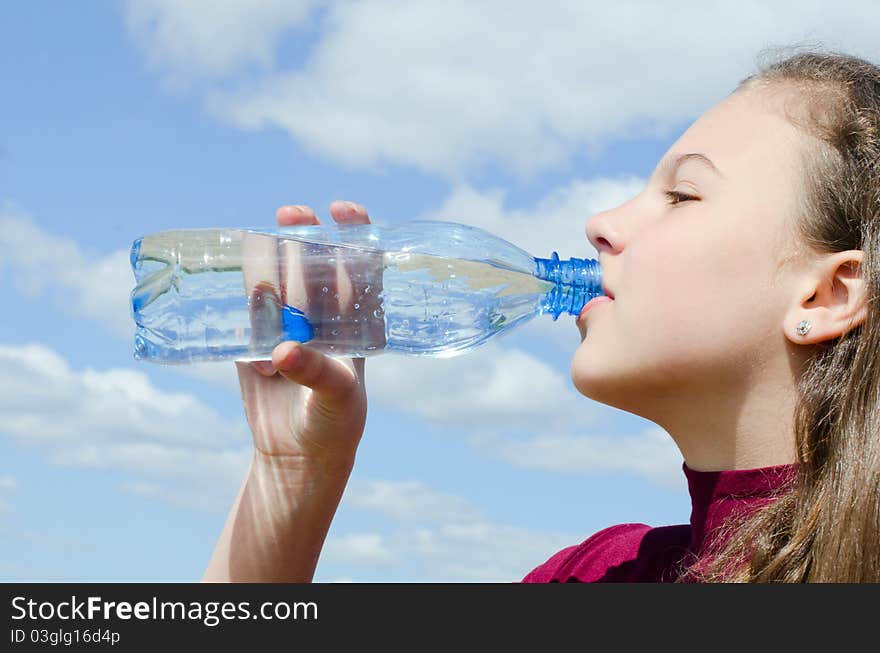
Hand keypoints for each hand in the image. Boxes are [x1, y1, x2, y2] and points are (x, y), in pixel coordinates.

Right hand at [235, 201, 372, 471]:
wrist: (295, 455)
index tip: (342, 209)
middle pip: (314, 263)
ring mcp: (288, 323)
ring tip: (260, 253)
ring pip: (277, 278)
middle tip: (292, 216)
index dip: (354, 232)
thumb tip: (283, 350)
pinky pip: (249, 306)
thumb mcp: (337, 399)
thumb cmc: (334, 425)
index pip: (360, 267)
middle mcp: (324, 315)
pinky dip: (245, 290)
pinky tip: (240, 275)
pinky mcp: (255, 338)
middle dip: (304, 235)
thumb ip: (316, 372)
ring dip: (270, 259)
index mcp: (357, 321)